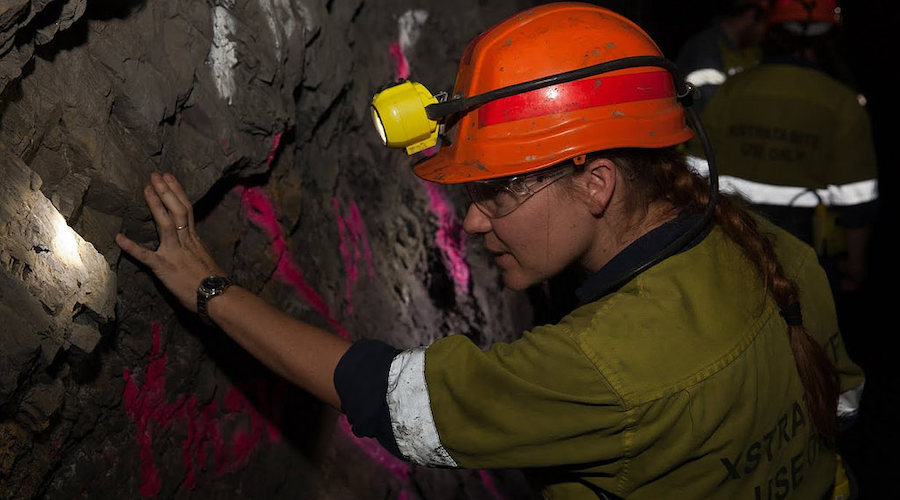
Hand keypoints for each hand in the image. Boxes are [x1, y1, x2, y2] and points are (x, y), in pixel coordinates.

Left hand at [116, 172, 226, 311]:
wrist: (216, 296)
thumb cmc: (214, 282)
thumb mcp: (206, 259)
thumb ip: (196, 249)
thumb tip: (190, 245)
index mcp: (194, 239)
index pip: (186, 209)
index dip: (177, 192)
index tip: (169, 178)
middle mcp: (186, 240)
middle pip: (177, 209)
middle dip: (167, 190)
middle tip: (156, 174)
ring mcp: (175, 252)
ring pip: (166, 222)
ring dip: (156, 204)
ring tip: (146, 188)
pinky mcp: (164, 267)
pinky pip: (146, 255)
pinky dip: (131, 246)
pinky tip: (118, 237)